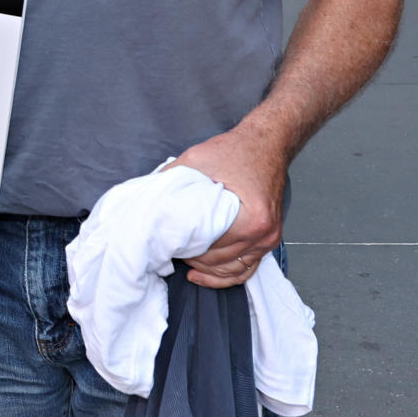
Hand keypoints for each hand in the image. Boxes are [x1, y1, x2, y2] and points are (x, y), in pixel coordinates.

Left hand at [168, 119, 287, 287]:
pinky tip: (203, 273)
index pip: (210, 247)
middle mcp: (263, 234)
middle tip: (170, 248)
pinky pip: (247, 267)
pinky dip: (225, 274)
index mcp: (251, 218)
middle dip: (192, 257)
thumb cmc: (237, 149)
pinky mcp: (269, 238)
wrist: (266, 142)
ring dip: (206, 268)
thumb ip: (172, 178)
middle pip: (219, 261)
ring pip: (233, 270)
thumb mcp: (197, 159)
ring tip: (184, 258)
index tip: (168, 241)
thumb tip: (149, 196)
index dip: (184, 246)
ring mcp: (269, 239)